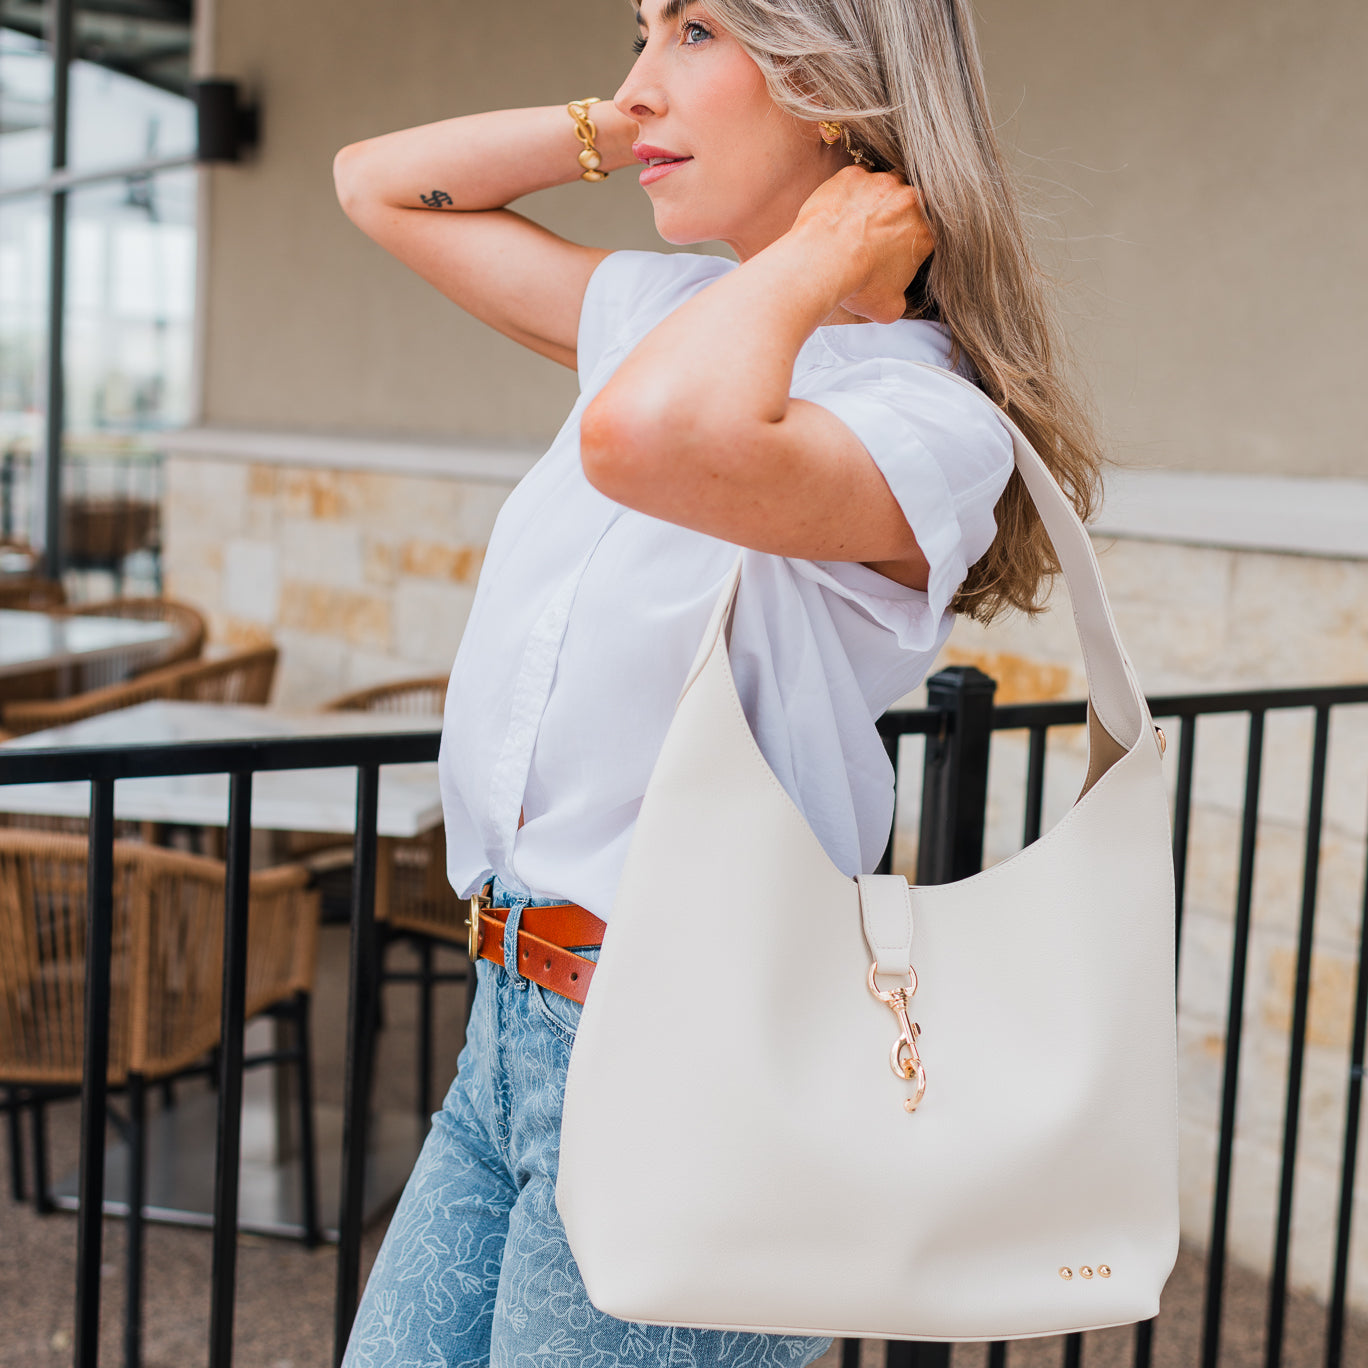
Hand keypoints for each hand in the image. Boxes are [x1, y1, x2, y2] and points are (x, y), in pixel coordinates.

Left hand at [790, 165, 935, 324]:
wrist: (826, 260)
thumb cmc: (859, 284)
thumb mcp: (888, 307)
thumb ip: (900, 301)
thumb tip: (896, 303)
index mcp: (926, 231)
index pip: (927, 231)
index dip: (911, 240)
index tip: (895, 249)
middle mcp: (911, 200)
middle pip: (908, 203)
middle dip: (895, 216)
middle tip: (873, 234)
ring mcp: (882, 183)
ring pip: (883, 187)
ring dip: (872, 201)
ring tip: (853, 223)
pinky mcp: (854, 175)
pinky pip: (854, 180)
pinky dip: (847, 194)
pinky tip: (836, 213)